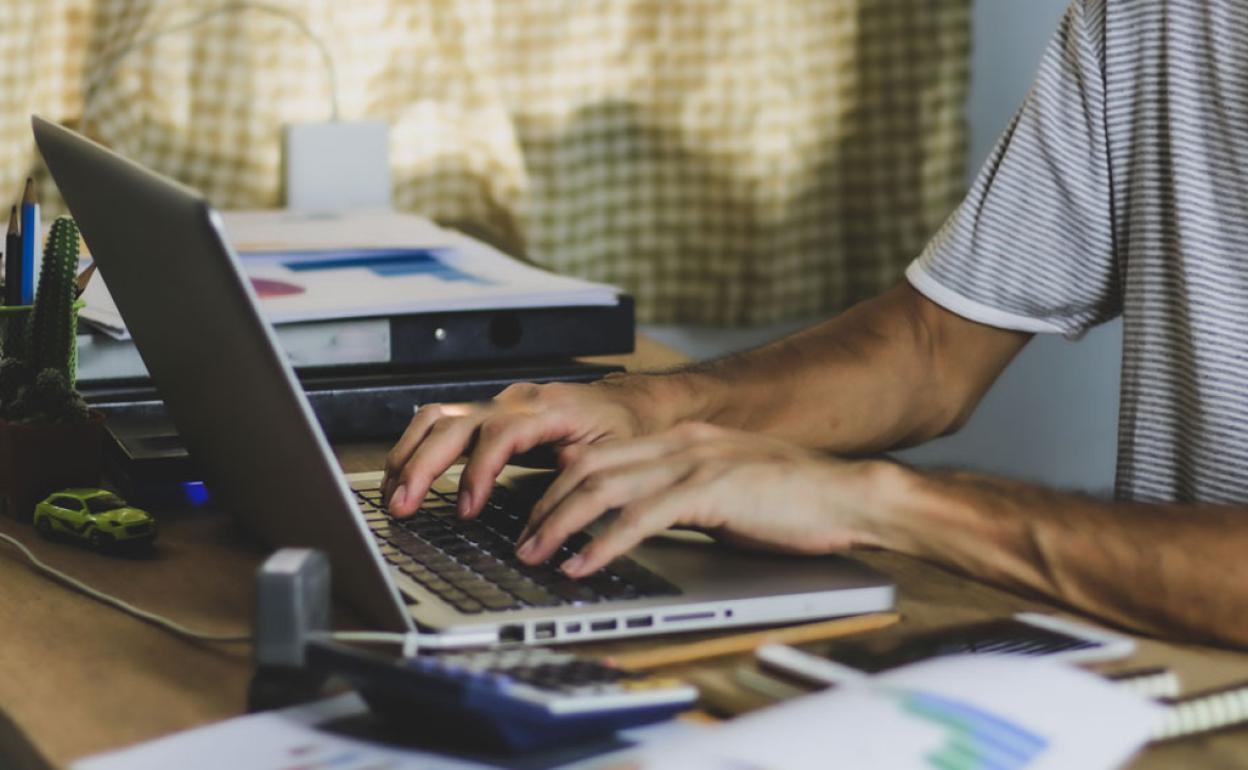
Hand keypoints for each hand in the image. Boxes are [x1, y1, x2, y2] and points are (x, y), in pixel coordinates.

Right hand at [382, 379, 651, 517]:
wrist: (632, 404)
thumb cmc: (625, 430)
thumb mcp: (613, 456)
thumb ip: (579, 478)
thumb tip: (550, 515)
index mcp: (549, 408)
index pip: (499, 433)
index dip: (478, 472)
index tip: (466, 509)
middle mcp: (516, 401)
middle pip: (455, 423)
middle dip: (423, 465)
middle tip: (402, 505)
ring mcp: (498, 404)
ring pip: (438, 417)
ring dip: (410, 455)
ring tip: (392, 494)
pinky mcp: (488, 415)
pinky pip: (442, 423)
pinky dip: (417, 448)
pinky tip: (403, 475)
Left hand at [514, 422, 887, 577]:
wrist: (850, 496)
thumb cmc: (794, 502)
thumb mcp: (724, 491)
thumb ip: (680, 497)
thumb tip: (638, 522)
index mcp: (681, 440)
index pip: (600, 455)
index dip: (559, 485)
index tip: (535, 516)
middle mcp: (679, 443)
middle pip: (588, 467)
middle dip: (546, 506)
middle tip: (521, 541)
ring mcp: (694, 462)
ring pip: (603, 488)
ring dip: (560, 525)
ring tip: (536, 555)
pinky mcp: (710, 491)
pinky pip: (639, 518)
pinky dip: (603, 544)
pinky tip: (583, 565)